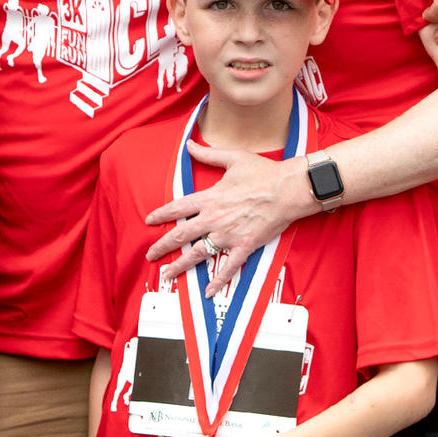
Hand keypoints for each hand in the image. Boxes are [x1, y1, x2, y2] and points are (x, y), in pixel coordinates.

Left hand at [144, 142, 304, 297]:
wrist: (288, 190)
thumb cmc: (263, 172)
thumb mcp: (233, 158)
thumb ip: (208, 154)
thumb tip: (189, 144)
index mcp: (210, 198)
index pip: (177, 208)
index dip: (161, 215)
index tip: (149, 221)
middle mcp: (214, 218)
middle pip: (181, 235)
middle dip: (162, 246)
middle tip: (150, 254)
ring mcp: (228, 235)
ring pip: (198, 254)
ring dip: (180, 266)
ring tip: (167, 274)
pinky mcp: (245, 246)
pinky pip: (228, 267)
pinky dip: (217, 280)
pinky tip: (208, 291)